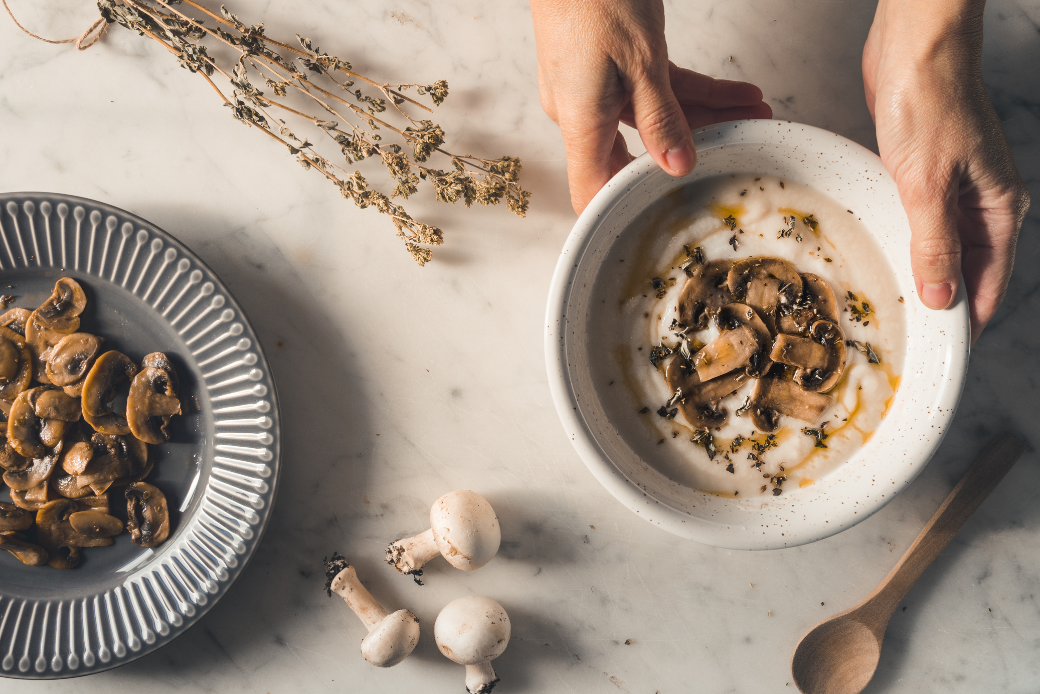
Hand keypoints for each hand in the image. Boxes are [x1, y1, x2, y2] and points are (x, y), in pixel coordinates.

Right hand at [530, 0, 770, 214]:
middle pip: (638, 155)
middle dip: (692, 155)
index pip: (593, 191)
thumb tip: (678, 165)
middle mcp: (582, 114)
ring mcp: (594, 91)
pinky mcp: (608, 67)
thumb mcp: (640, 61)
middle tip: (742, 151)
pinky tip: (734, 92)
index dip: (621, 212)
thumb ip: (661, 117)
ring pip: (655, 119)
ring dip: (705, 116)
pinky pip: (653, 90)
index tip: (662, 220)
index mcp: (579, 122)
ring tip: (755, 112)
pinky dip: (691, 91)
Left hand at [863, 0, 1029, 340]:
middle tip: (912, 340)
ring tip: (896, 312)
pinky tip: (886, 262)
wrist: (914, 48)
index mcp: (998, 209)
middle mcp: (981, 203)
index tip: (945, 354)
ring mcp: (953, 190)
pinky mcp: (923, 176)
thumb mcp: (928, 184)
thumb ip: (935, 245)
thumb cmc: (929, 103)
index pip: (991, 282)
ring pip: (942, 249)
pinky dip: (907, 245)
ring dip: (922, 276)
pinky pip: (919, 224)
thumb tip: (942, 298)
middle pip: (967, 271)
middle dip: (943, 305)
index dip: (969, 321)